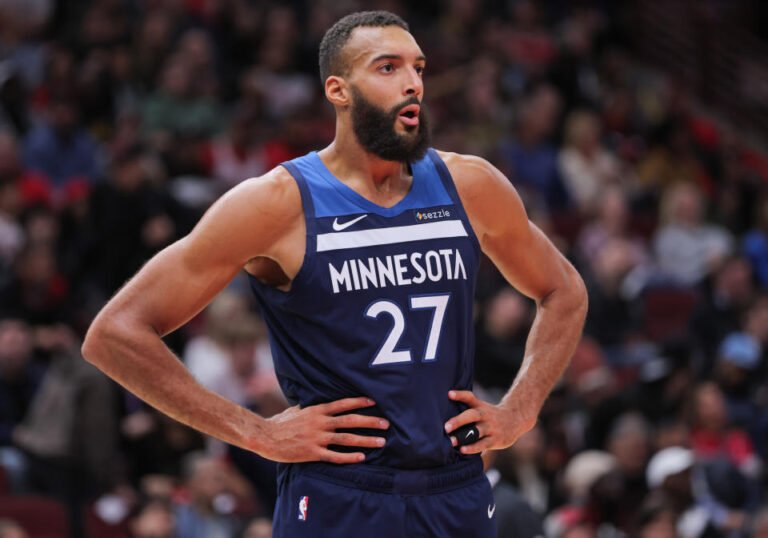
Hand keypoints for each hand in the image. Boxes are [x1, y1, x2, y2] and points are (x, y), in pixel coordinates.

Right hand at [260, 397, 388, 463]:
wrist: (265, 436)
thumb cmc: (280, 422)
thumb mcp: (297, 409)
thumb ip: (311, 408)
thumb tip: (319, 402)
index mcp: (317, 410)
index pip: (343, 404)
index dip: (359, 402)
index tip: (374, 401)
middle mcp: (320, 423)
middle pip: (350, 420)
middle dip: (370, 421)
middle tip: (386, 424)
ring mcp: (317, 438)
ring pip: (346, 438)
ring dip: (365, 440)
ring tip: (381, 442)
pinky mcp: (312, 453)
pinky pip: (335, 456)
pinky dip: (349, 457)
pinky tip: (361, 457)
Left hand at [444, 390, 534, 454]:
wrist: (515, 420)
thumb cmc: (490, 415)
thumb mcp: (480, 407)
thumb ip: (465, 407)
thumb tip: (442, 410)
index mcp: (479, 406)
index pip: (469, 397)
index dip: (460, 395)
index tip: (449, 394)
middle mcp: (485, 415)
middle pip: (472, 415)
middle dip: (458, 421)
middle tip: (446, 427)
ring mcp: (490, 428)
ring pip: (477, 431)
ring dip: (463, 437)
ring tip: (451, 442)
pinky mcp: (495, 440)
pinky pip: (483, 444)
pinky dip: (473, 448)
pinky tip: (463, 450)